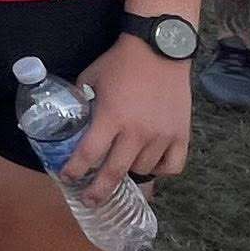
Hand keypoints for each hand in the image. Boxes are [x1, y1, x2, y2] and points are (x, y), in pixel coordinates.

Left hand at [67, 34, 191, 200]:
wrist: (160, 50)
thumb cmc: (120, 63)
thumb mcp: (90, 79)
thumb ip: (82, 103)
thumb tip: (72, 118)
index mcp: (110, 118)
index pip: (88, 155)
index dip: (75, 171)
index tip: (66, 179)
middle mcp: (137, 133)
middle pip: (115, 173)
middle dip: (98, 191)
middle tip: (89, 200)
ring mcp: (162, 136)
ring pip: (143, 171)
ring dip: (129, 174)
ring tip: (120, 170)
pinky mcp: (182, 136)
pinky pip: (172, 167)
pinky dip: (160, 170)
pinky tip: (150, 165)